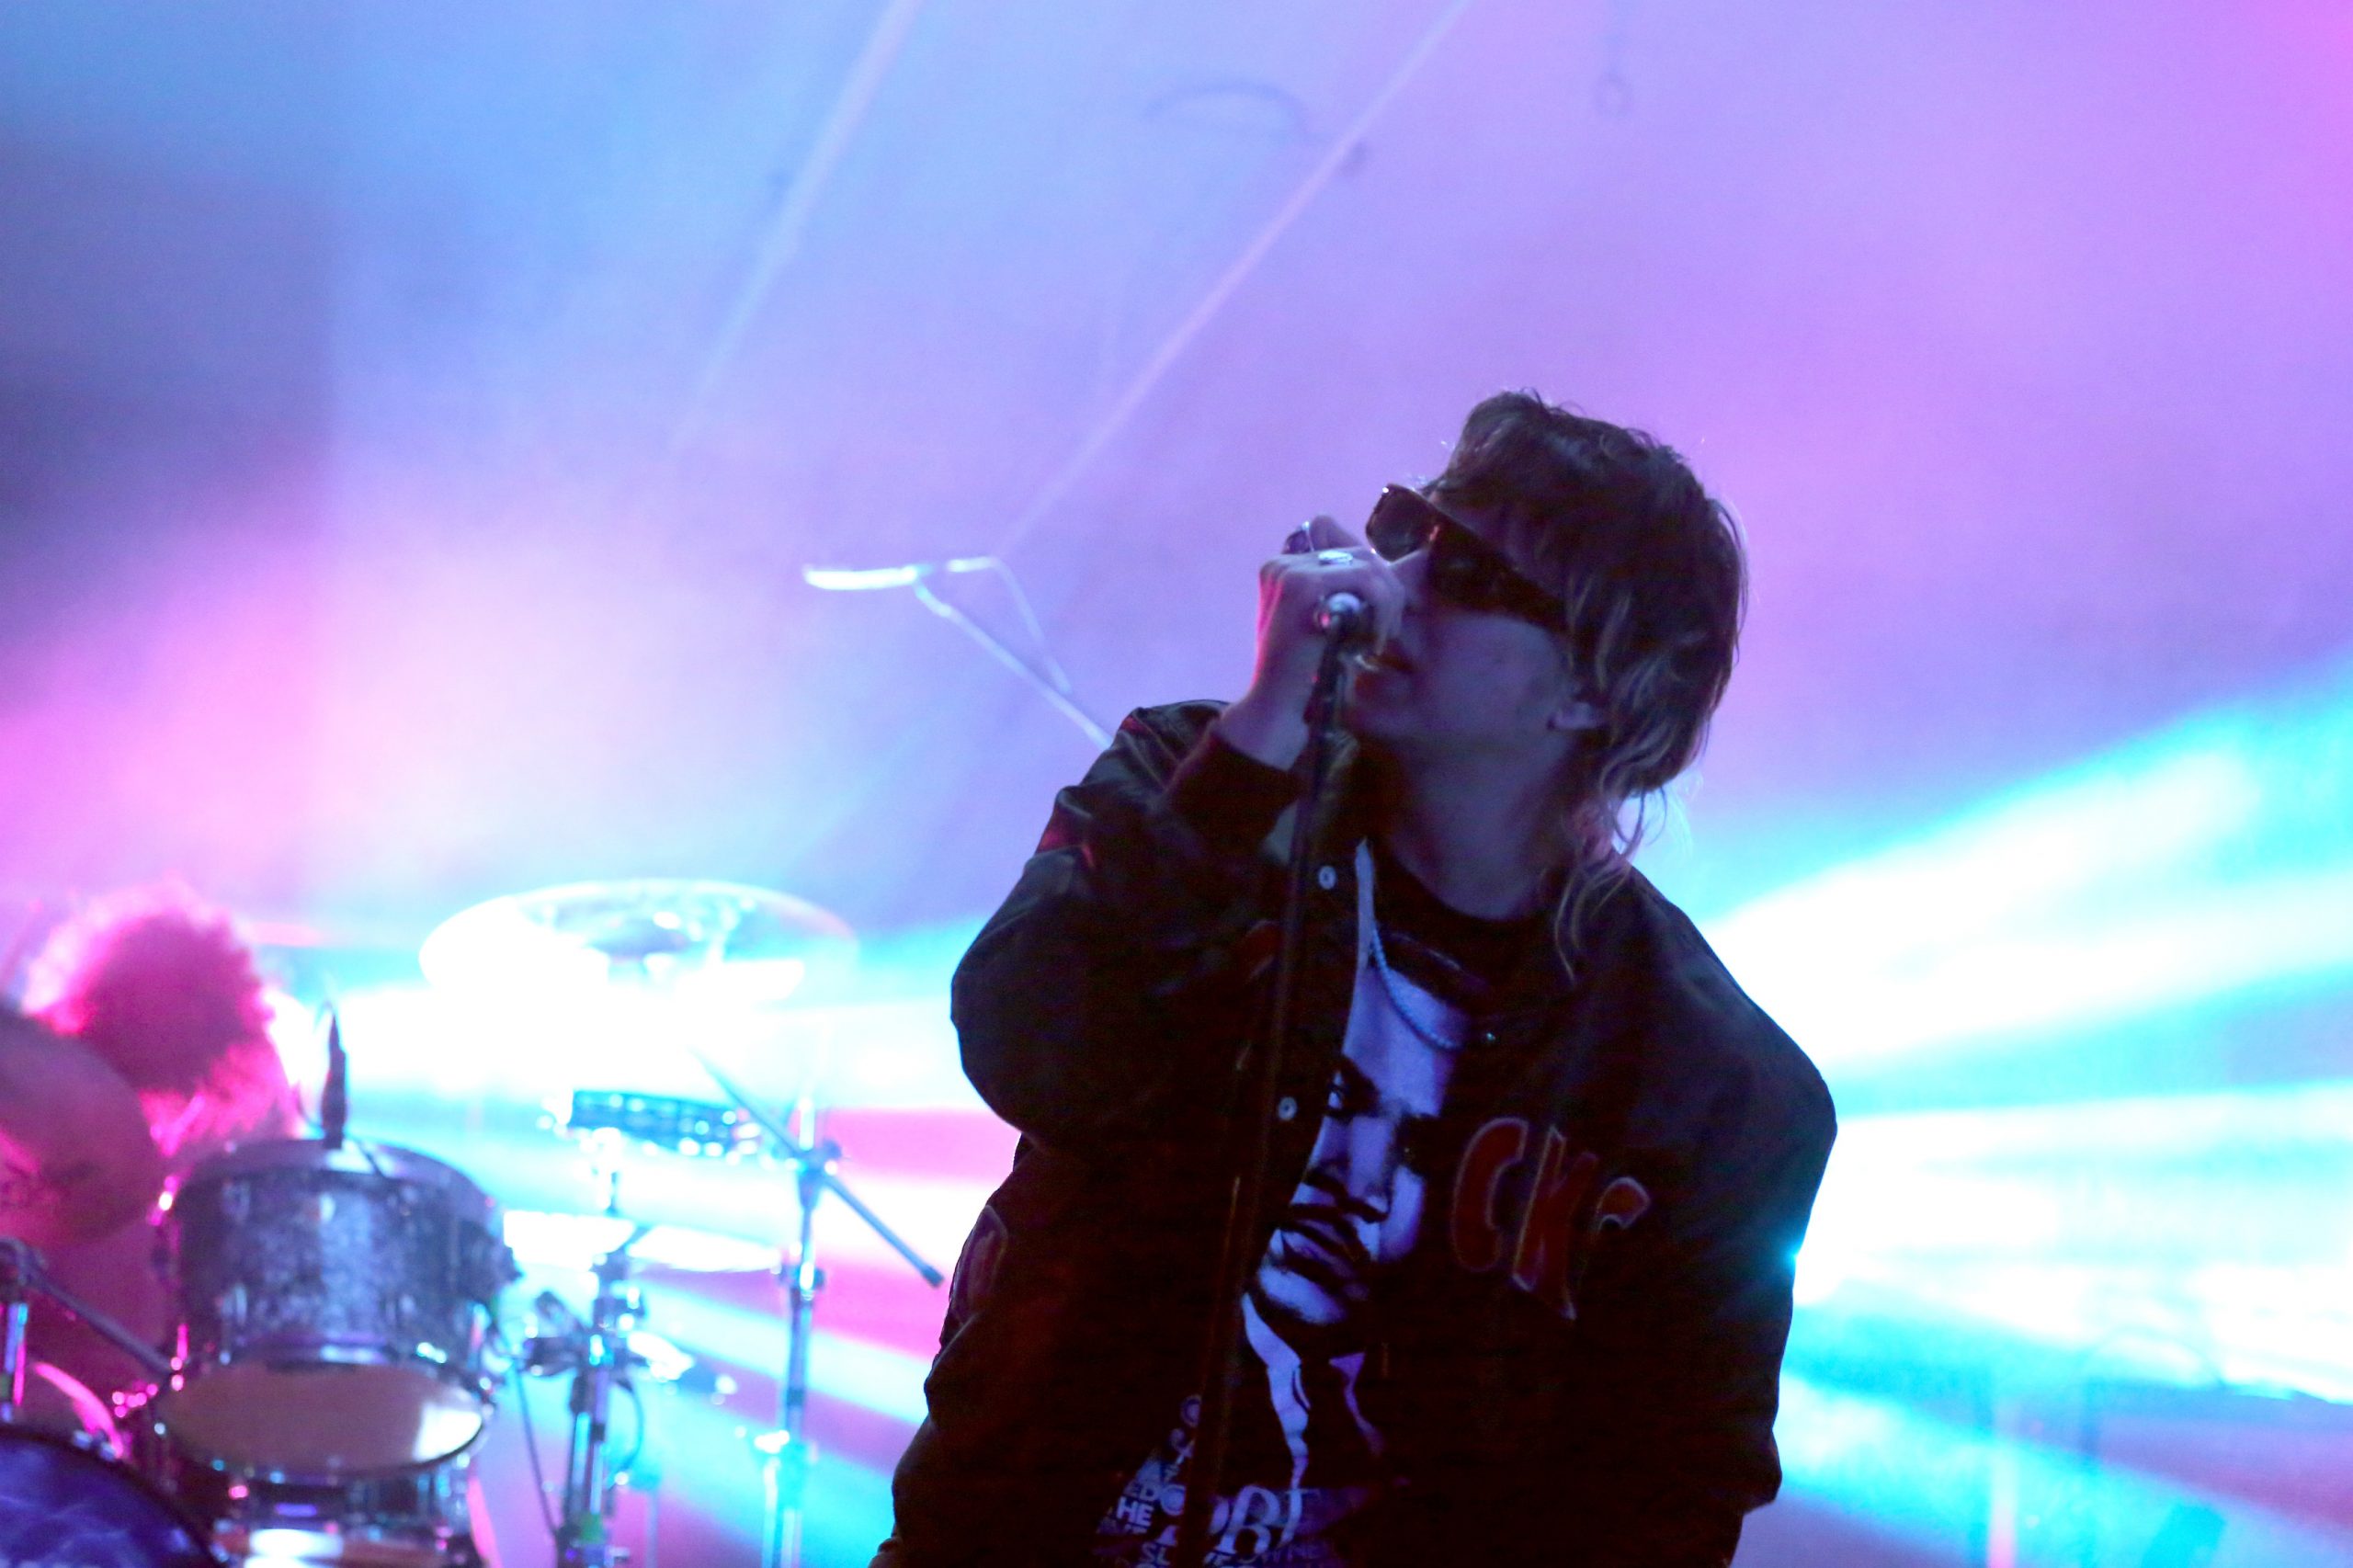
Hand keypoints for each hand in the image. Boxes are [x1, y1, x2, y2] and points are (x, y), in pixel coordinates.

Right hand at [1216, 513, 1400, 769]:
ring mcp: (1289, 572)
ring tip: (1381, 638)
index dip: (1374, 577)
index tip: (1380, 615)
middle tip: (1387, 631)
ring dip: (1388, 602)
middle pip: (1360, 553)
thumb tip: (1382, 571)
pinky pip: (1364, 579)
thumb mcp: (1326, 625)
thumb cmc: (1306, 675)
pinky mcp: (1302, 585)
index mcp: (1282, 568)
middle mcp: (1281, 564)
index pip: (1344, 548)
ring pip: (1367, 564)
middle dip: (1387, 591)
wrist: (1278, 707)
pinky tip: (1373, 640)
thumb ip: (1342, 595)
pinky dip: (1381, 607)